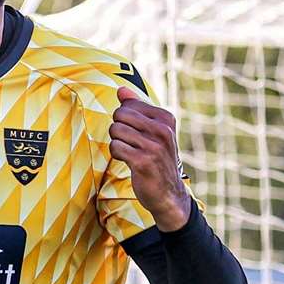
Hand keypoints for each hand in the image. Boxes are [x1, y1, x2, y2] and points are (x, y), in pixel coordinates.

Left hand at [108, 86, 190, 231]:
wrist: (168, 193)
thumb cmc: (157, 158)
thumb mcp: (152, 131)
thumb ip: (137, 108)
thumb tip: (121, 90)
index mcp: (166, 118)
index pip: (128, 105)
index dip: (124, 119)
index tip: (136, 133)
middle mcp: (162, 130)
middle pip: (120, 115)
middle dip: (118, 129)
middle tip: (130, 143)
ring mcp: (154, 146)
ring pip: (116, 130)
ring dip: (117, 143)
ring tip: (130, 152)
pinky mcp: (143, 161)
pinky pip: (115, 147)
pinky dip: (117, 154)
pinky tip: (129, 161)